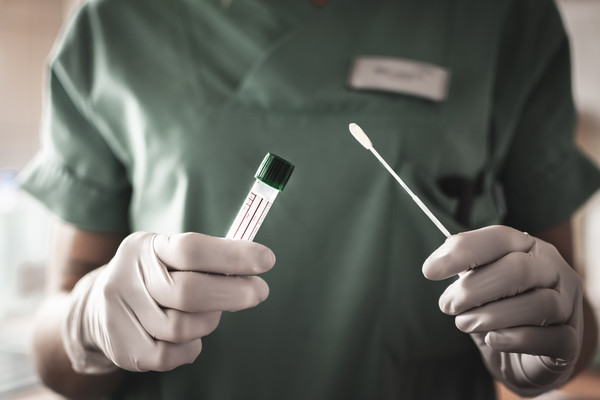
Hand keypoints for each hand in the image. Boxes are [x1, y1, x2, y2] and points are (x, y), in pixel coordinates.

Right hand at [62, 232, 274, 372]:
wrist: (97, 308)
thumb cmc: (154, 277)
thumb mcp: (170, 254)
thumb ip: (207, 258)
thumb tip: (255, 263)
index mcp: (146, 247)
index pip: (192, 249)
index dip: (233, 255)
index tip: (267, 260)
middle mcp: (127, 277)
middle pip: (189, 292)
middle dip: (234, 293)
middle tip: (259, 291)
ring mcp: (120, 314)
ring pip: (183, 327)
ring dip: (208, 321)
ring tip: (210, 314)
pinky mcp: (123, 348)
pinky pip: (172, 354)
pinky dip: (192, 347)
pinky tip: (192, 336)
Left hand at [422, 225, 582, 396]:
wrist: (521, 358)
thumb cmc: (497, 312)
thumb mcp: (477, 288)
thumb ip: (465, 272)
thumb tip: (436, 263)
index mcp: (528, 247)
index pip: (499, 237)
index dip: (463, 251)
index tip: (429, 271)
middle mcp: (553, 270)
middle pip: (518, 269)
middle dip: (473, 289)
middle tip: (446, 305)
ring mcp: (568, 305)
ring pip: (538, 303)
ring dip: (491, 316)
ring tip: (465, 324)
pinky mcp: (570, 341)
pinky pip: (550, 337)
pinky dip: (516, 339)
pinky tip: (493, 339)